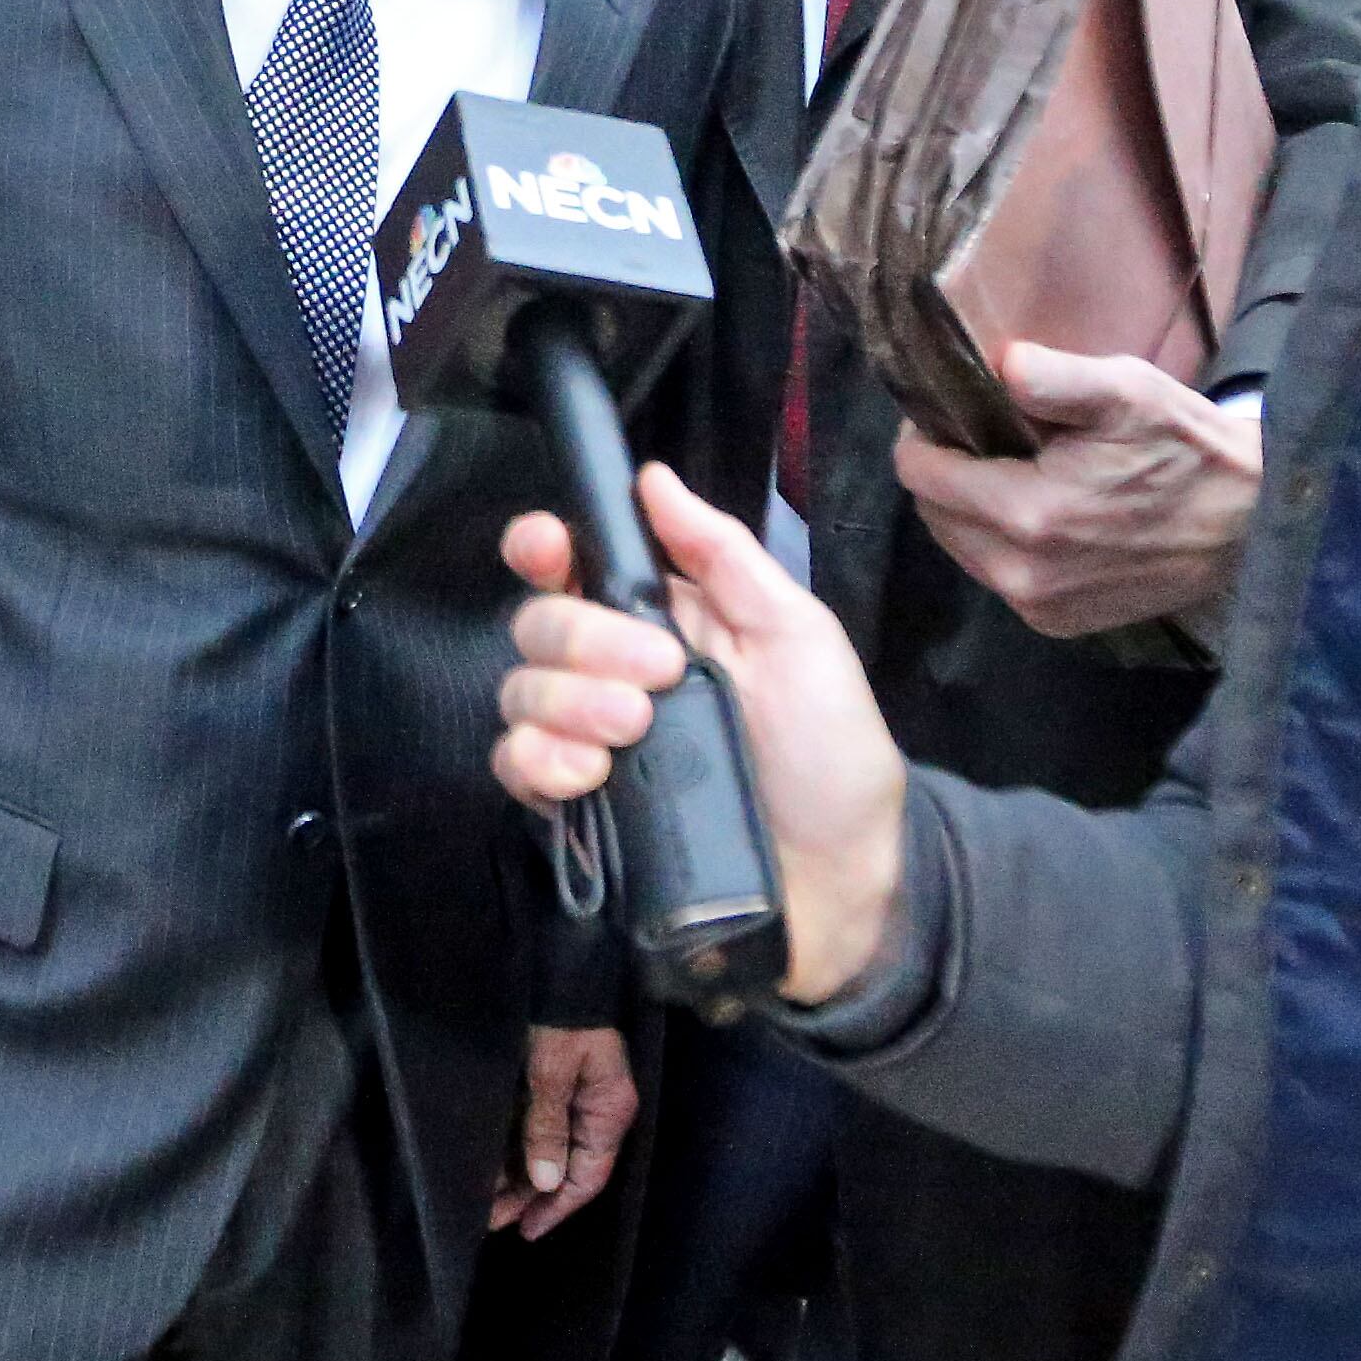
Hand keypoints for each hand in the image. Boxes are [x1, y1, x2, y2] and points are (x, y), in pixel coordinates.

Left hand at [492, 1025, 636, 1239]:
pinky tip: (493, 1166)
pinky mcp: (554, 1085)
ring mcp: (576, 1098)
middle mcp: (596, 1110)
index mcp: (608, 1110)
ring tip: (487, 1200)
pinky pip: (538, 1129)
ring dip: (520, 1176)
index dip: (557, 1207)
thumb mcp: (552, 1072)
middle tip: (493, 1220)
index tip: (525, 1230)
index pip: (588, 1176)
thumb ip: (547, 1126)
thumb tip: (543, 1182)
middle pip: (567, 1168)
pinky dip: (517, 1149)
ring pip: (549, 1151)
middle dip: (531, 1196)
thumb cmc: (558, 1019)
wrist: (558, 966)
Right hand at [497, 465, 908, 1006]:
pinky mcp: (578, 811)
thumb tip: (651, 476)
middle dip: (585, 639)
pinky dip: (540, 761)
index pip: (578, 565)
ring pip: (521, 692)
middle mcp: (615, 674)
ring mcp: (590, 743)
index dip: (546, 546)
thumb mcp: (798, 636)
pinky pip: (516, 767)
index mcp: (668, 619)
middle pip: (540, 624)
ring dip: (567, 701)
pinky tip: (588, 775)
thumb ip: (724, 556)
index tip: (547, 547)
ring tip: (632, 732)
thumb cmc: (832, 752)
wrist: (843, 884)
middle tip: (657, 677)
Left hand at [894, 343, 1261, 637]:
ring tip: (1014, 472)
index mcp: (1029, 514)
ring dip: (972, 510)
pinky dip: (1003, 544)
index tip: (950, 414)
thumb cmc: (1186, 448)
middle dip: (946, 473)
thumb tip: (995, 362)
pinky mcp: (1058, 624)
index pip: (921, 476)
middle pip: (934, 514)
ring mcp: (1039, 606)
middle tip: (985, 438)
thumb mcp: (1126, 392)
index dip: (925, 438)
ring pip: (961, 547)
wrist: (1252, 524)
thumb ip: (1051, 376)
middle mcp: (1023, 573)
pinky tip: (1042, 514)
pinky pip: (997, 576)